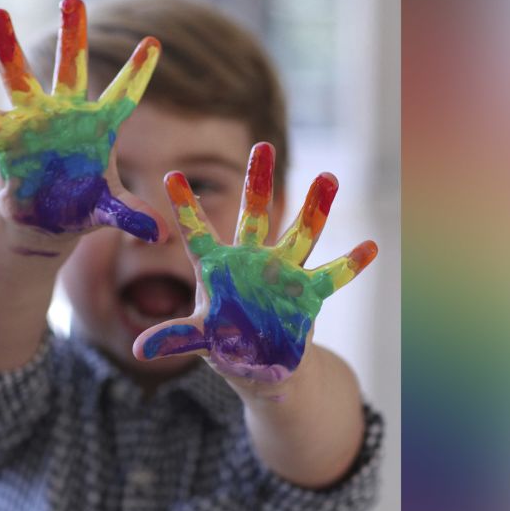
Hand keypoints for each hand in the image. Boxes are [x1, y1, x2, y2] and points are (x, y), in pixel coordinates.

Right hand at [0, 0, 166, 242]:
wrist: (44, 221)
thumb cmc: (81, 207)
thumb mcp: (108, 211)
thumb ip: (132, 215)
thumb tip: (161, 234)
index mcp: (98, 126)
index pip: (123, 95)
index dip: (137, 71)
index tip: (155, 43)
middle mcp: (65, 114)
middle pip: (70, 68)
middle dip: (71, 34)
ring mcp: (32, 121)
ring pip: (19, 78)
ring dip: (7, 47)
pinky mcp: (4, 139)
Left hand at [133, 143, 377, 382]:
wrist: (263, 365)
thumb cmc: (225, 344)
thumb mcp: (199, 339)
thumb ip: (174, 339)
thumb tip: (139, 350)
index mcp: (216, 268)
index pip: (196, 233)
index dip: (185, 207)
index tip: (170, 174)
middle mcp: (250, 260)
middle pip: (254, 215)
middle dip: (258, 182)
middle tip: (262, 145)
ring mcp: (281, 272)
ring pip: (298, 234)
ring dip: (315, 209)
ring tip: (329, 177)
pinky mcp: (307, 292)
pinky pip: (331, 276)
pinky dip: (350, 265)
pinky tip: (370, 247)